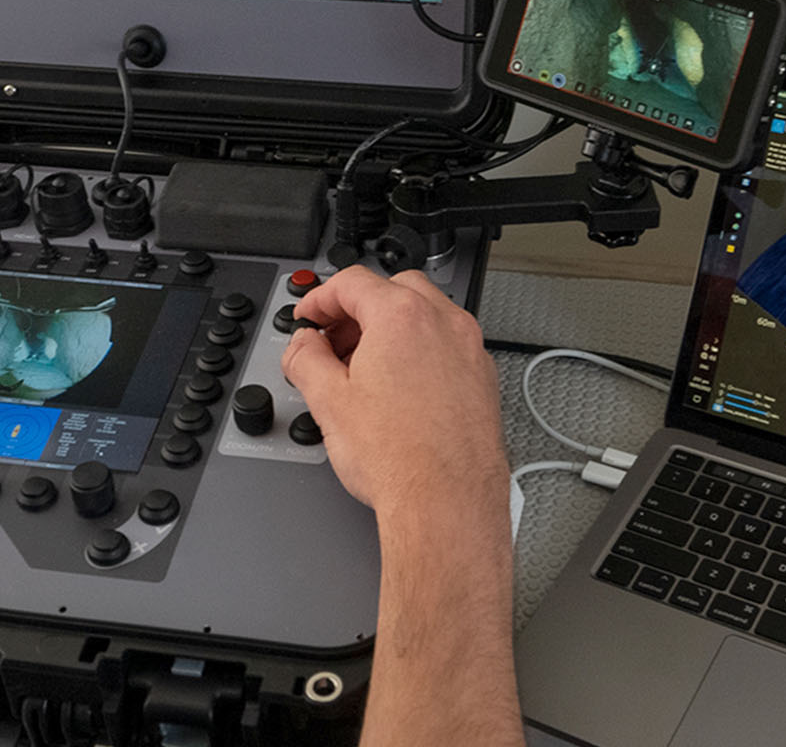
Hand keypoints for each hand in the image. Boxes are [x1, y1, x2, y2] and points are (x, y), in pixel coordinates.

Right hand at [279, 266, 508, 523]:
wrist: (447, 503)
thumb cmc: (400, 458)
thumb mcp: (329, 403)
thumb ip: (306, 360)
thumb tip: (302, 346)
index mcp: (402, 316)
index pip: (353, 282)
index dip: (320, 298)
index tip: (308, 317)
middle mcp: (443, 323)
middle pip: (393, 290)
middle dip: (358, 308)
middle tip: (333, 340)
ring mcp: (470, 349)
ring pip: (425, 315)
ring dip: (391, 328)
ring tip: (364, 368)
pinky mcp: (483, 378)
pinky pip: (447, 345)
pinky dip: (420, 351)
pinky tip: (400, 388)